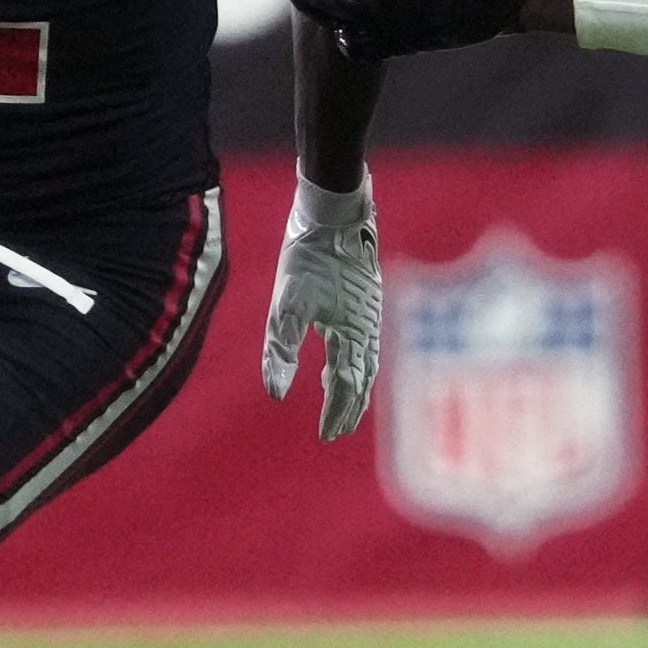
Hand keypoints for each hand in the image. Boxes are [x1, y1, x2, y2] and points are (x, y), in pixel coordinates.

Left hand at [261, 170, 380, 440]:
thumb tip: (276, 393)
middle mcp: (367, 328)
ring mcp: (371, 313)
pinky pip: (369, 341)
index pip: (346, 385)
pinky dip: (360, 361)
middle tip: (337, 431)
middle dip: (349, 407)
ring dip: (358, 386)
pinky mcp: (368, 298)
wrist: (335, 212)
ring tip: (346, 403)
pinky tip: (345, 356)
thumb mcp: (286, 303)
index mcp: (350, 334)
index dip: (336, 412)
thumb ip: (281, 349)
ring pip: (368, 361)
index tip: (327, 435)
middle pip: (362, 379)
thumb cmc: (309, 256)